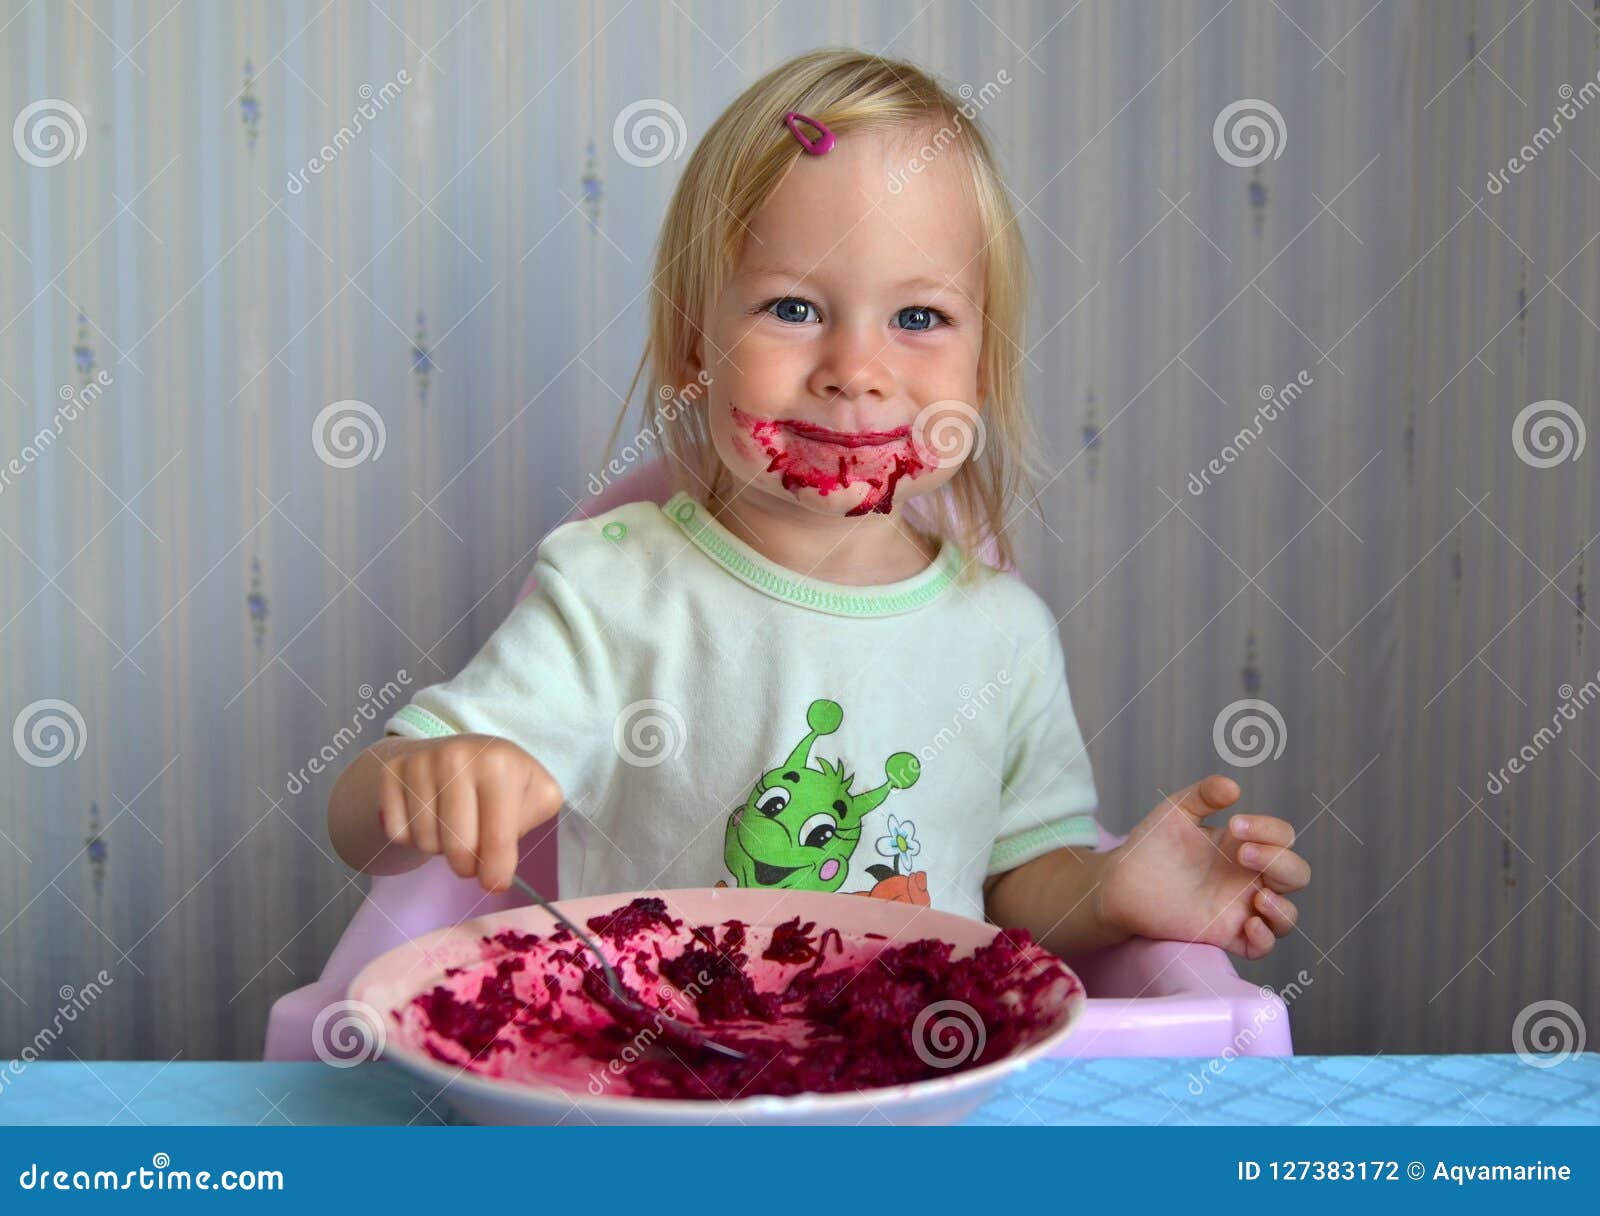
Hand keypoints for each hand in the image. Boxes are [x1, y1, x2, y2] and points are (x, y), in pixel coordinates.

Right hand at [375, 734, 562, 891]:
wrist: (457, 751)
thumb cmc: (504, 781)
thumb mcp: (536, 794)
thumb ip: (532, 823)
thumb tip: (498, 870)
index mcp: (499, 764)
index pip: (497, 837)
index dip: (497, 871)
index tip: (495, 884)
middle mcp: (456, 757)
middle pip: (458, 847)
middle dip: (469, 865)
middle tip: (476, 858)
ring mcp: (420, 762)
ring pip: (426, 841)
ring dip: (441, 849)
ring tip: (454, 828)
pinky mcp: (392, 771)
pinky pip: (398, 832)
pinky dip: (413, 837)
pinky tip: (429, 817)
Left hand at [1094, 775, 1308, 959]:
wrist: (1123, 881)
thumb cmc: (1153, 844)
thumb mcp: (1177, 811)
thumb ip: (1204, 794)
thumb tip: (1233, 787)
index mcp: (1246, 845)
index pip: (1282, 836)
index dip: (1269, 829)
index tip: (1235, 824)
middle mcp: (1250, 877)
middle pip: (1295, 874)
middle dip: (1280, 862)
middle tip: (1242, 853)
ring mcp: (1240, 907)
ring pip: (1287, 915)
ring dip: (1283, 907)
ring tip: (1259, 897)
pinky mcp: (1226, 934)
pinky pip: (1262, 946)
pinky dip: (1266, 939)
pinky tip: (1249, 923)